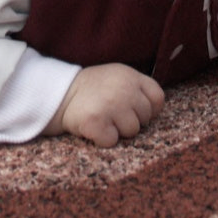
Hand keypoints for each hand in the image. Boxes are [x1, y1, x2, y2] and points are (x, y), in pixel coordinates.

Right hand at [46, 64, 164, 146]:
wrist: (60, 94)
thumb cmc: (92, 90)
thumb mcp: (117, 77)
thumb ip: (137, 88)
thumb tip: (154, 111)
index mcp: (130, 75)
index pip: (157, 98)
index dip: (149, 109)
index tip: (133, 111)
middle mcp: (124, 88)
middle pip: (145, 118)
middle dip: (131, 120)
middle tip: (112, 113)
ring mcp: (110, 105)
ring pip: (132, 131)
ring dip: (117, 130)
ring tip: (103, 119)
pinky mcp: (96, 121)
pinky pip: (112, 141)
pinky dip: (103, 139)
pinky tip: (94, 127)